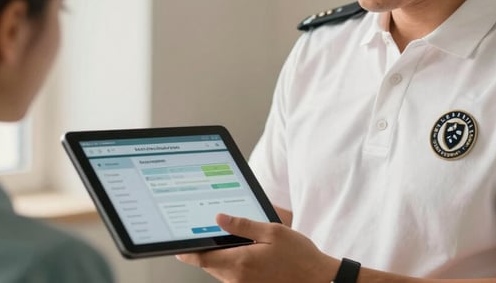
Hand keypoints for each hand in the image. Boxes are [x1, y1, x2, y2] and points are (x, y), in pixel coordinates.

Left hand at [177, 213, 339, 282]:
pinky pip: (233, 278)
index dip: (186, 252)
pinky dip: (232, 265)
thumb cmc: (299, 257)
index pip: (202, 258)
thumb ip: (243, 225)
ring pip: (220, 272)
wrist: (318, 280)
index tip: (177, 246)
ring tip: (230, 241)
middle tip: (205, 234)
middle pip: (209, 266)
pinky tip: (245, 253)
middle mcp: (238, 279)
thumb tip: (219, 218)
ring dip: (220, 258)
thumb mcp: (273, 232)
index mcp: (240, 262)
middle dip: (205, 251)